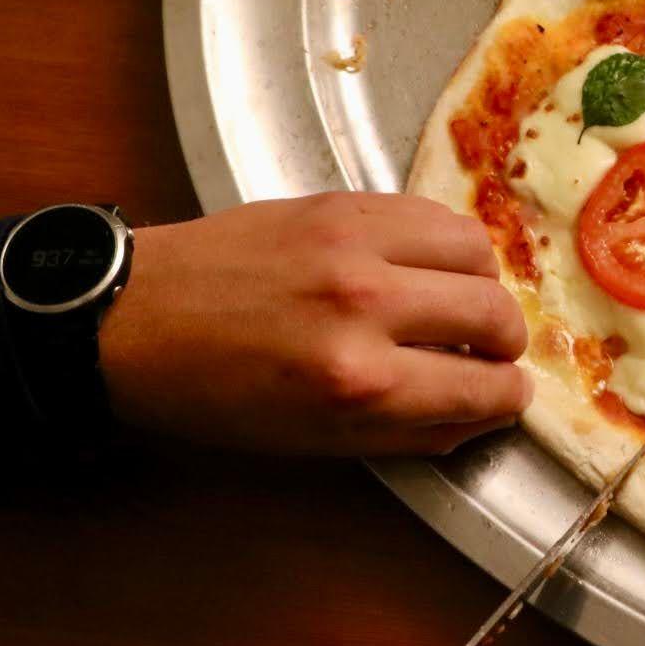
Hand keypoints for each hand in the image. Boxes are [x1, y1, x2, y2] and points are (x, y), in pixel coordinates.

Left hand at [98, 193, 530, 455]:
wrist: (134, 318)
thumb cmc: (215, 395)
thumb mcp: (313, 443)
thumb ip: (408, 432)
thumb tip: (480, 414)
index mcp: (359, 384)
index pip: (485, 388)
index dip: (510, 399)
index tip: (507, 396)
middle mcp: (368, 308)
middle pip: (495, 315)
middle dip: (507, 344)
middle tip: (489, 353)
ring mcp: (356, 245)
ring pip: (478, 252)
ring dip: (482, 284)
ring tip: (458, 303)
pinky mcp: (340, 202)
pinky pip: (431, 213)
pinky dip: (444, 244)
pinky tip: (423, 265)